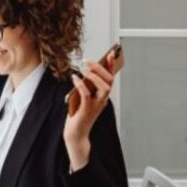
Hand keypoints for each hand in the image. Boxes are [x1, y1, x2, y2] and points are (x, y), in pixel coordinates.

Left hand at [63, 51, 115, 169]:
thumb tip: (84, 72)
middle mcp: (102, 100)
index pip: (110, 78)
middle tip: (87, 60)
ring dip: (94, 76)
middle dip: (100, 68)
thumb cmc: (78, 115)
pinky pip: (87, 95)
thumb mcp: (83, 98)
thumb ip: (86, 87)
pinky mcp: (87, 110)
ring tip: (83, 68)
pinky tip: (74, 78)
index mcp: (102, 96)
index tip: (111, 53)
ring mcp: (96, 106)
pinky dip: (81, 85)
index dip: (112, 66)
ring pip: (103, 87)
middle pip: (108, 80)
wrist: (75, 134)